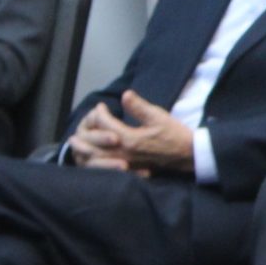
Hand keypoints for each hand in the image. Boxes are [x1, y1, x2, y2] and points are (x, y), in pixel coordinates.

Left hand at [72, 91, 193, 176]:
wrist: (188, 155)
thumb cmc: (174, 134)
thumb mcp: (158, 116)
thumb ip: (139, 107)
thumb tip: (124, 95)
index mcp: (130, 139)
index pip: (105, 124)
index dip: (100, 113)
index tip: (101, 106)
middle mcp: (123, 153)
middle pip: (94, 144)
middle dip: (86, 132)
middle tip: (82, 124)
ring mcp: (125, 164)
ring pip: (96, 158)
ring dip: (84, 149)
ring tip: (77, 142)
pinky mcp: (128, 170)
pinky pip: (105, 167)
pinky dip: (94, 162)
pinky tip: (90, 157)